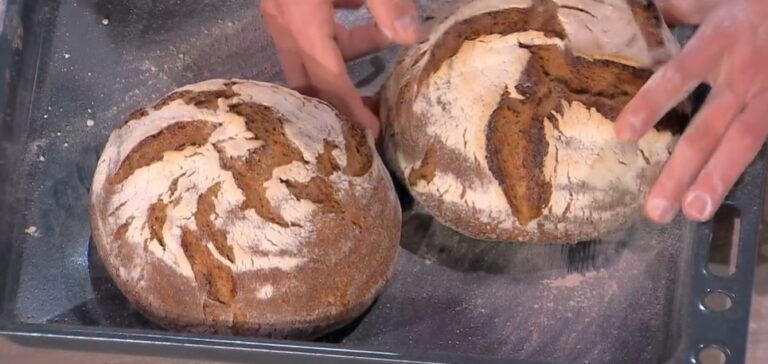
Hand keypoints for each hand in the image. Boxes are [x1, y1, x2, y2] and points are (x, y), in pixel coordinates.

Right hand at [260, 0, 420, 137]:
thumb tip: (410, 37)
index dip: (351, 108)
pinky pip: (309, 26)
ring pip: (309, 50)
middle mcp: (283, 21)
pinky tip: (360, 11)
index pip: (328, 78)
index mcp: (301, 19)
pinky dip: (336, 28)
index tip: (373, 132)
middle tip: (373, 110)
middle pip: (308, 77)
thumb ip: (387, 3)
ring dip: (344, 54)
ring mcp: (279, 8)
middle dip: (338, 97)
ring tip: (385, 44)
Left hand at [614, 0, 767, 222]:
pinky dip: (750, 167)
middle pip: (707, 129)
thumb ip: (682, 8)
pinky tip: (732, 195)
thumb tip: (646, 13)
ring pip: (743, 142)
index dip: (650, 105)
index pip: (678, 76)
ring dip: (717, 179)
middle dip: (681, 171)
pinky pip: (767, 139)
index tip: (622, 135)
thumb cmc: (755, 2)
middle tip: (656, 210)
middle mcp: (744, 73)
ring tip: (695, 212)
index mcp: (720, 41)